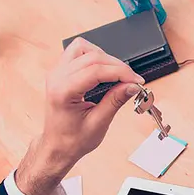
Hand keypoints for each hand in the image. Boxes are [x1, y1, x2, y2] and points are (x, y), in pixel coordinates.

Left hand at [16, 38, 143, 194]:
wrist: (57, 146)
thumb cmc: (73, 139)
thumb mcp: (99, 123)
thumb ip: (115, 101)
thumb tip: (132, 85)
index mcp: (63, 91)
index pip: (96, 70)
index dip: (121, 72)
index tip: (137, 81)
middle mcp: (56, 77)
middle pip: (92, 56)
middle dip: (117, 66)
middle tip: (133, 80)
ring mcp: (56, 72)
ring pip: (84, 48)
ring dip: (105, 58)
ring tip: (118, 74)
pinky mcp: (60, 72)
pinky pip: (77, 52)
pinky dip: (94, 57)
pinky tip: (104, 70)